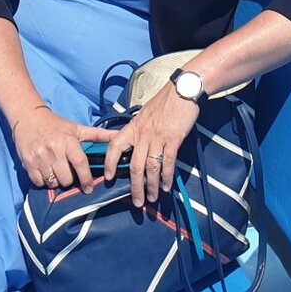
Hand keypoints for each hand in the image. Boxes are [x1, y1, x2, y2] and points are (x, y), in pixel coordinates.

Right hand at [12, 105, 111, 194]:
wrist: (28, 117)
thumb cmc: (56, 125)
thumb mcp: (77, 128)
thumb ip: (98, 134)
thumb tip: (118, 135)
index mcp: (68, 141)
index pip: (80, 164)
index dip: (86, 179)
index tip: (89, 188)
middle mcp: (54, 149)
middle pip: (66, 178)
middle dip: (69, 180)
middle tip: (68, 173)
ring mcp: (40, 157)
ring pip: (53, 182)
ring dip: (56, 181)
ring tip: (56, 171)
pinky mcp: (28, 163)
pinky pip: (39, 183)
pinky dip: (43, 181)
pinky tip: (45, 172)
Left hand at [103, 87, 200, 207]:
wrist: (182, 89)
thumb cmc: (165, 100)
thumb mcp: (145, 113)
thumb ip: (139, 128)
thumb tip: (135, 142)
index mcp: (133, 127)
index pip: (114, 146)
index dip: (109, 162)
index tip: (108, 177)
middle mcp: (143, 134)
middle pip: (134, 165)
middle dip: (135, 186)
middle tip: (137, 202)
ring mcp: (157, 137)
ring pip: (150, 167)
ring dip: (150, 186)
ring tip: (151, 198)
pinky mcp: (173, 139)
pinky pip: (167, 162)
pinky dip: (166, 177)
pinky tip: (165, 186)